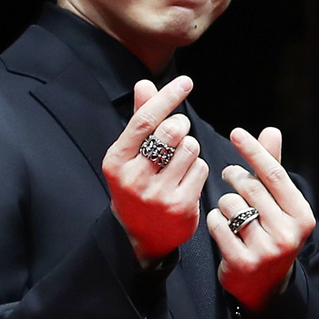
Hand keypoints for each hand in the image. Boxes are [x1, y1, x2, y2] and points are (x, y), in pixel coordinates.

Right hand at [104, 78, 203, 263]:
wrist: (141, 236)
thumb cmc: (137, 185)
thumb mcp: (130, 155)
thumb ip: (140, 119)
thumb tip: (145, 84)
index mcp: (116, 160)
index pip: (145, 120)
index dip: (167, 98)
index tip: (185, 81)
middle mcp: (133, 178)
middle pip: (172, 132)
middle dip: (181, 126)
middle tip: (179, 133)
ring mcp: (157, 194)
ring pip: (190, 149)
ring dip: (190, 150)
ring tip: (178, 163)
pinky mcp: (180, 206)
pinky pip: (201, 169)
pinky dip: (198, 168)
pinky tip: (186, 180)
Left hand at [206, 127, 315, 312]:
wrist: (264, 285)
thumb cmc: (271, 234)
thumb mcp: (279, 205)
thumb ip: (273, 170)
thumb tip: (272, 131)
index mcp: (301, 215)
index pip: (275, 175)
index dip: (254, 151)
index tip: (236, 133)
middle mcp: (288, 233)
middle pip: (250, 187)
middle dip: (233, 176)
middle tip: (227, 173)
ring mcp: (266, 250)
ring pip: (230, 205)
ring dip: (223, 203)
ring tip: (230, 212)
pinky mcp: (242, 262)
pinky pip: (217, 225)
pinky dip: (214, 221)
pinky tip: (222, 228)